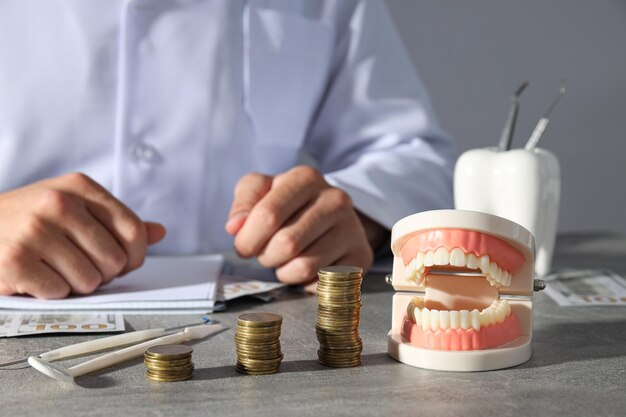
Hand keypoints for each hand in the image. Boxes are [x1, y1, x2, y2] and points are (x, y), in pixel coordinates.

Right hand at [0, 173, 165, 298]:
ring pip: (89, 281)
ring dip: (76, 284)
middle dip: (102, 273)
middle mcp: (59, 203)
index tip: (122, 263)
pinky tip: (37, 275)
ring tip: (57, 268)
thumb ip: (117, 221)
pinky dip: (51, 292)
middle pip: (114, 260)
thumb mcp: (74, 207)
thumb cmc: (31, 219)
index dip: (134, 257)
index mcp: (80, 186)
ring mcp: (35, 230)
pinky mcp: (15, 259)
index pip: (133, 231)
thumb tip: (158, 232)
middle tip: (80, 266)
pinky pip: (59, 292)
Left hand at [225, 166, 382, 290]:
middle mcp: (335, 199)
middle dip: (266, 256)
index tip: (244, 246)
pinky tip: (307, 268)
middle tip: (267, 253)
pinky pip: (322, 283)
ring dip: (284, 272)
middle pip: (286, 244)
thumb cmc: (287, 204)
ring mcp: (352, 228)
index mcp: (306, 178)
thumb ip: (243, 202)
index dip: (248, 239)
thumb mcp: (261, 191)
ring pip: (304, 267)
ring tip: (286, 259)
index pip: (267, 216)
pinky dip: (306, 283)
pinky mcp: (361, 256)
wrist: (329, 214)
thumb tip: (235, 227)